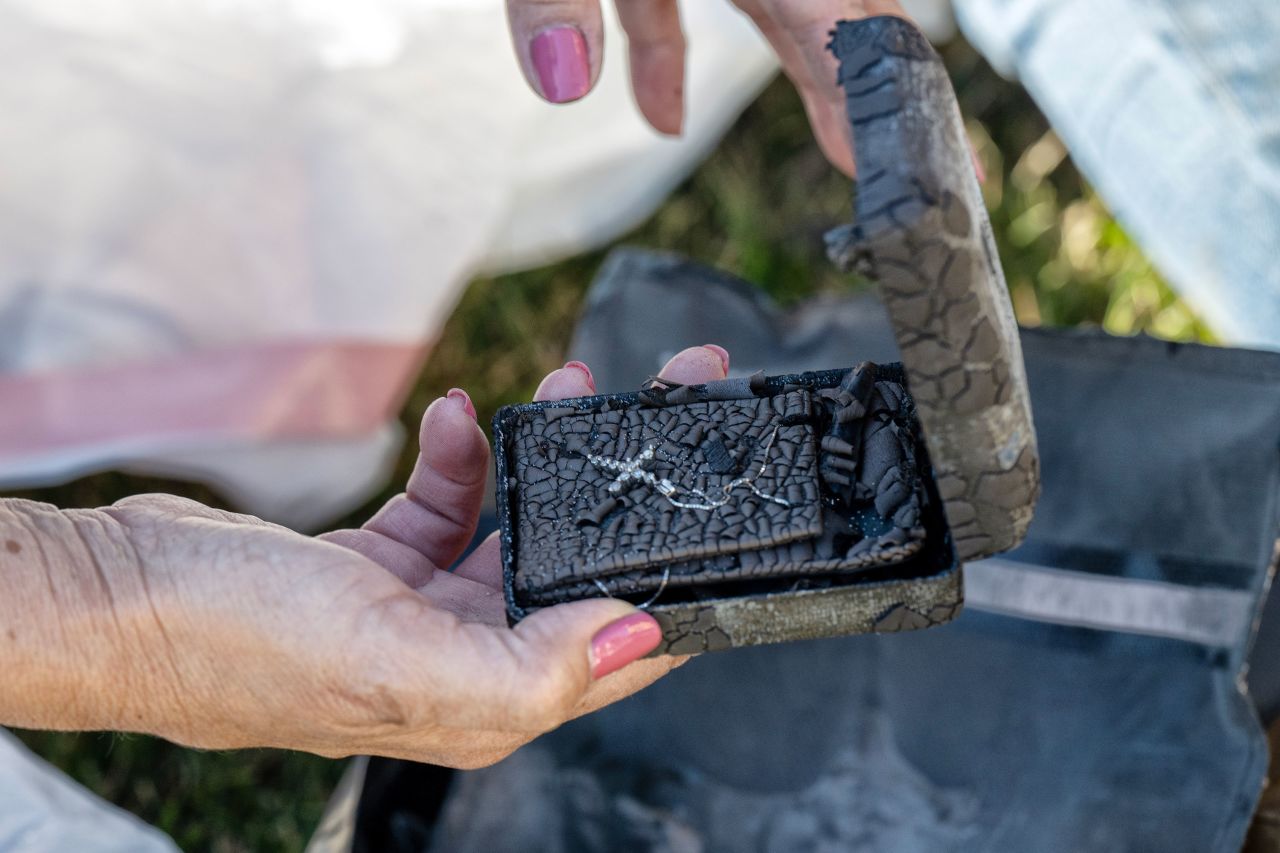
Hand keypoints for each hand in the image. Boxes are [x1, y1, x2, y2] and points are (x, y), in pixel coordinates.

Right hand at [0, 346, 729, 768]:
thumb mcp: (397, 661)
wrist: (118, 598)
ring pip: (518, 523)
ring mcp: (423, 611)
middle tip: (672, 399)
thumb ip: (529, 666)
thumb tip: (636, 636)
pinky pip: (448, 501)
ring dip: (544, 453)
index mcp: (487, 700)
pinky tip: (459, 418)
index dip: (679, 575)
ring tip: (567, 384)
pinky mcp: (381, 565)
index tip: (725, 497)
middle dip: (627, 483)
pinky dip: (462, 456)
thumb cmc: (236, 645)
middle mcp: (465, 661)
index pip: (620, 649)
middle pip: (580, 565)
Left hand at [505, 0, 907, 174]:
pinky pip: (671, 9)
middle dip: (872, 87)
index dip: (870, 86)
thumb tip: (564, 82)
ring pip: (771, 8)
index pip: (829, 12)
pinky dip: (667, 59)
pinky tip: (662, 120)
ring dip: (804, 79)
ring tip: (844, 154)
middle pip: (826, 10)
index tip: (901, 160)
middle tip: (927, 167)